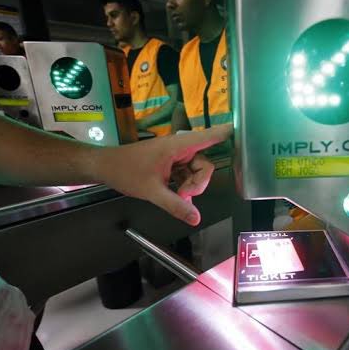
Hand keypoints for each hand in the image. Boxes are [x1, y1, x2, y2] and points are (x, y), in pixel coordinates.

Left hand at [98, 124, 231, 225]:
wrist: (104, 167)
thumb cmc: (125, 171)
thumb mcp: (152, 191)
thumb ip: (176, 205)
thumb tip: (196, 218)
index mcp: (177, 146)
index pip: (209, 136)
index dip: (226, 133)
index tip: (244, 130)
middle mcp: (180, 148)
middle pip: (204, 163)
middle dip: (198, 182)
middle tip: (185, 196)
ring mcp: (175, 156)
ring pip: (196, 171)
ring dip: (191, 186)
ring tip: (179, 198)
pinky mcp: (170, 163)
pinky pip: (186, 174)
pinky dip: (185, 186)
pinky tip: (180, 197)